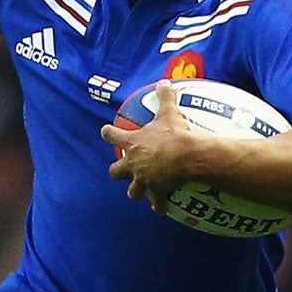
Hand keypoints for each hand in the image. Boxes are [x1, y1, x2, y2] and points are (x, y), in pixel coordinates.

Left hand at [101, 80, 202, 214]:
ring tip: (140, 191)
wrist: (186, 156)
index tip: (105, 132)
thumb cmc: (174, 133)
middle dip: (117, 171)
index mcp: (132, 143)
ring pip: (133, 191)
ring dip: (136, 191)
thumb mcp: (169, 112)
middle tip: (121, 170)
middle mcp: (133, 164)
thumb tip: (164, 82)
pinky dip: (159, 206)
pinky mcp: (157, 192)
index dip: (108, 133)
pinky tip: (161, 208)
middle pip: (116, 171)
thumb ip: (165, 97)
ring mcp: (143, 179)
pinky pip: (157, 203)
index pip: (112, 136)